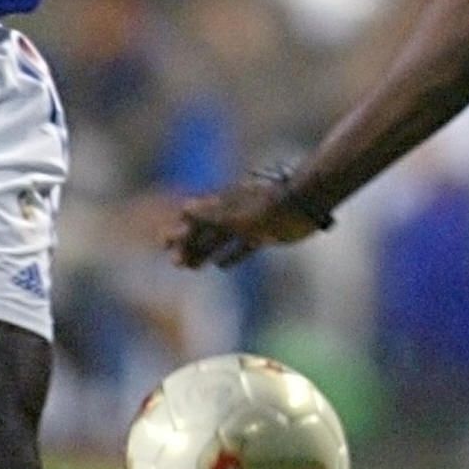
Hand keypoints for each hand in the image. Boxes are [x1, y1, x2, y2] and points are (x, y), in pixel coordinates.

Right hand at [167, 178, 327, 269]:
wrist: (305, 201)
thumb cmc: (270, 206)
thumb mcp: (238, 214)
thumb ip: (212, 215)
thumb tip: (183, 208)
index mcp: (224, 205)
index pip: (195, 217)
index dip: (179, 229)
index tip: (163, 242)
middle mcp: (233, 213)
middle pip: (205, 231)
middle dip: (188, 245)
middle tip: (174, 262)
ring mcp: (248, 223)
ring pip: (220, 240)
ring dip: (204, 252)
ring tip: (189, 267)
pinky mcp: (263, 233)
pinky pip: (242, 247)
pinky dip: (230, 256)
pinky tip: (219, 266)